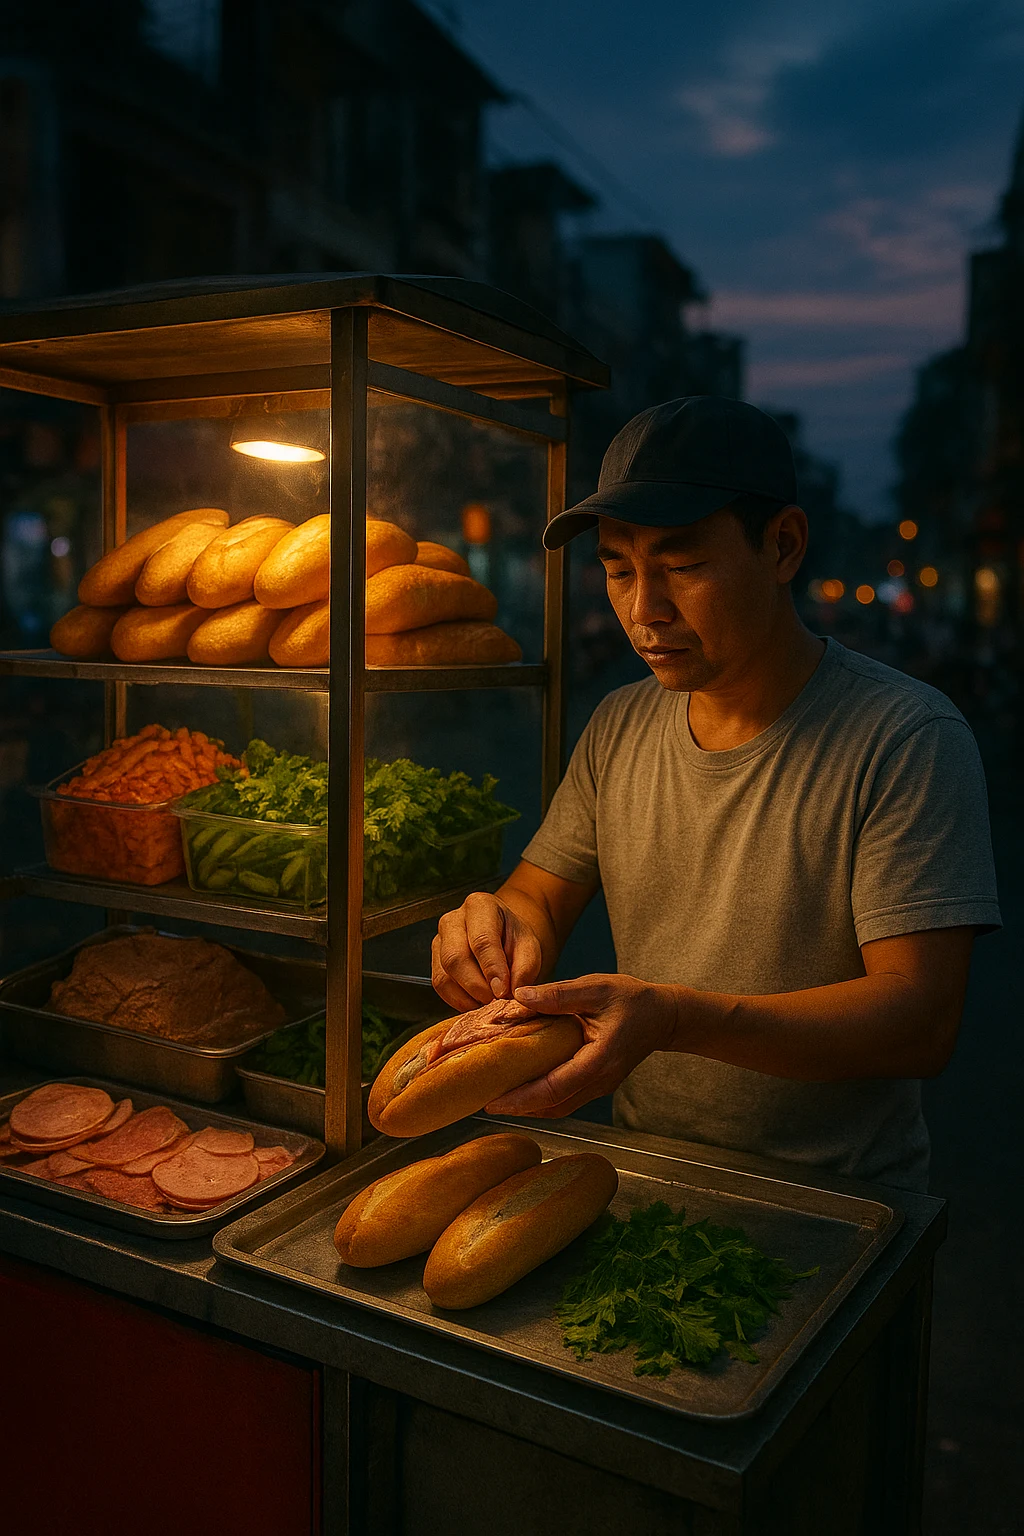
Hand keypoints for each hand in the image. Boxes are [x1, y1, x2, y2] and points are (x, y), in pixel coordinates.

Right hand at [432, 892, 543, 1011]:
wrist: (503, 937)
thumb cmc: (514, 939)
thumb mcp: (530, 948)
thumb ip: (524, 969)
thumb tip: (513, 993)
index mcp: (480, 906)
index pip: (482, 940)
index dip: (492, 969)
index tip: (503, 991)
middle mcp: (453, 919)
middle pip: (455, 958)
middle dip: (477, 987)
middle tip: (496, 1002)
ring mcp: (439, 939)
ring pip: (444, 975)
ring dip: (467, 997)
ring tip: (489, 1003)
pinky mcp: (434, 960)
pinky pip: (440, 986)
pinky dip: (458, 1001)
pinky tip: (476, 1003)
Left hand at [485, 973, 677, 1117]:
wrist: (664, 1016)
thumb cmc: (631, 998)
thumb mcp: (596, 988)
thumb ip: (558, 995)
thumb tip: (519, 997)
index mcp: (600, 1058)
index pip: (556, 1087)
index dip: (523, 1098)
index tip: (494, 1101)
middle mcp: (600, 1080)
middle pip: (554, 1105)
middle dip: (519, 1108)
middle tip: (484, 1102)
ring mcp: (600, 1085)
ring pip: (560, 1106)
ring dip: (529, 1106)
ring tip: (498, 1097)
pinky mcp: (597, 1083)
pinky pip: (566, 1097)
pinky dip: (543, 1097)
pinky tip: (523, 1087)